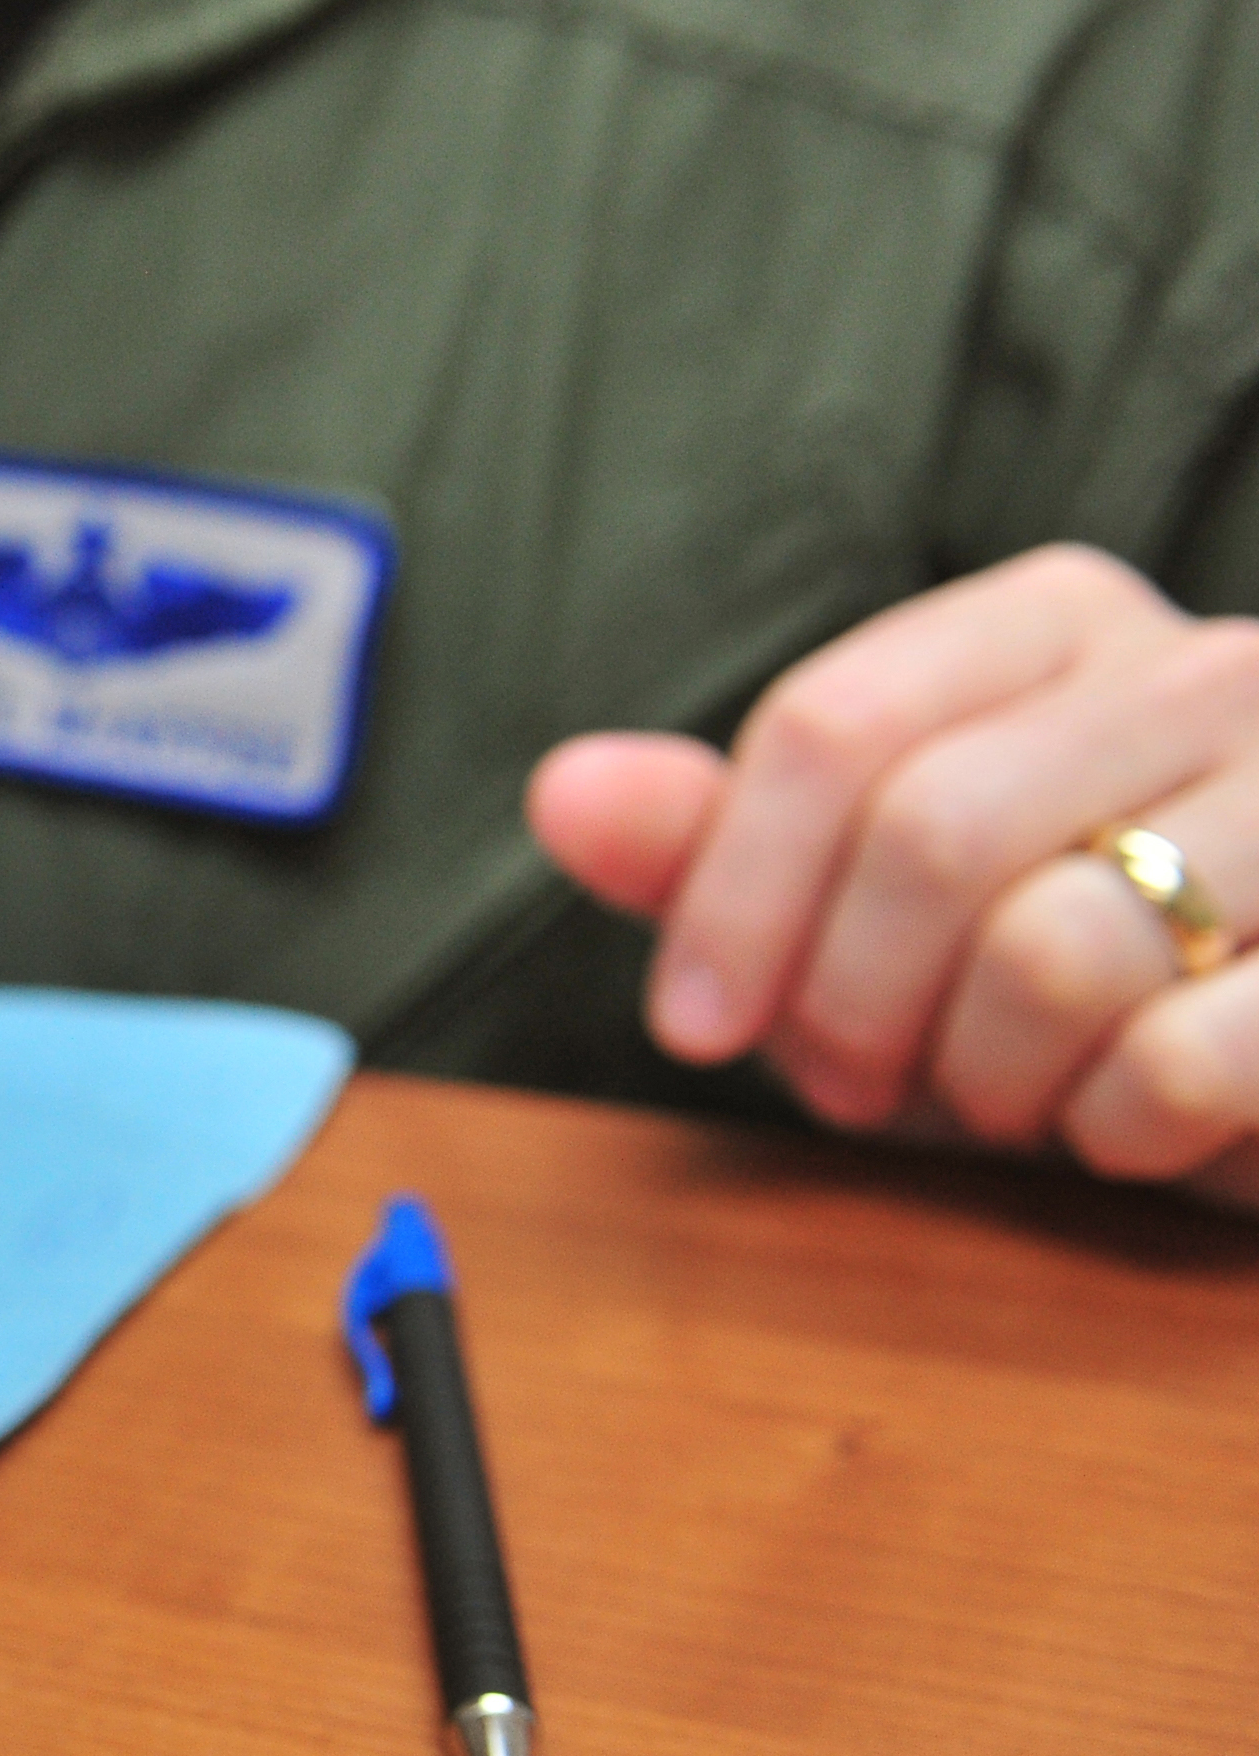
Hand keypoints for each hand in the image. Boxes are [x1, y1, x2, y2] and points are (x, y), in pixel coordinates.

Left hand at [531, 545, 1258, 1204]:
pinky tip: (1126, 1115)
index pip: (829, 728)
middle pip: (929, 833)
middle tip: (856, 1082)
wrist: (1255, 1061)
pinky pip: (1176, 1065)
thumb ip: (714, 849)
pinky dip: (1112, 1130)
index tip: (695, 1028)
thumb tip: (564, 792)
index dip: (729, 901)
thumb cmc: (1043, 977)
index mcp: (1054, 625)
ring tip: (1010, 1085)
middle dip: (851, 1003)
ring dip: (986, 1075)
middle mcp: (1202, 671)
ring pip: (1055, 950)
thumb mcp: (855, 914)